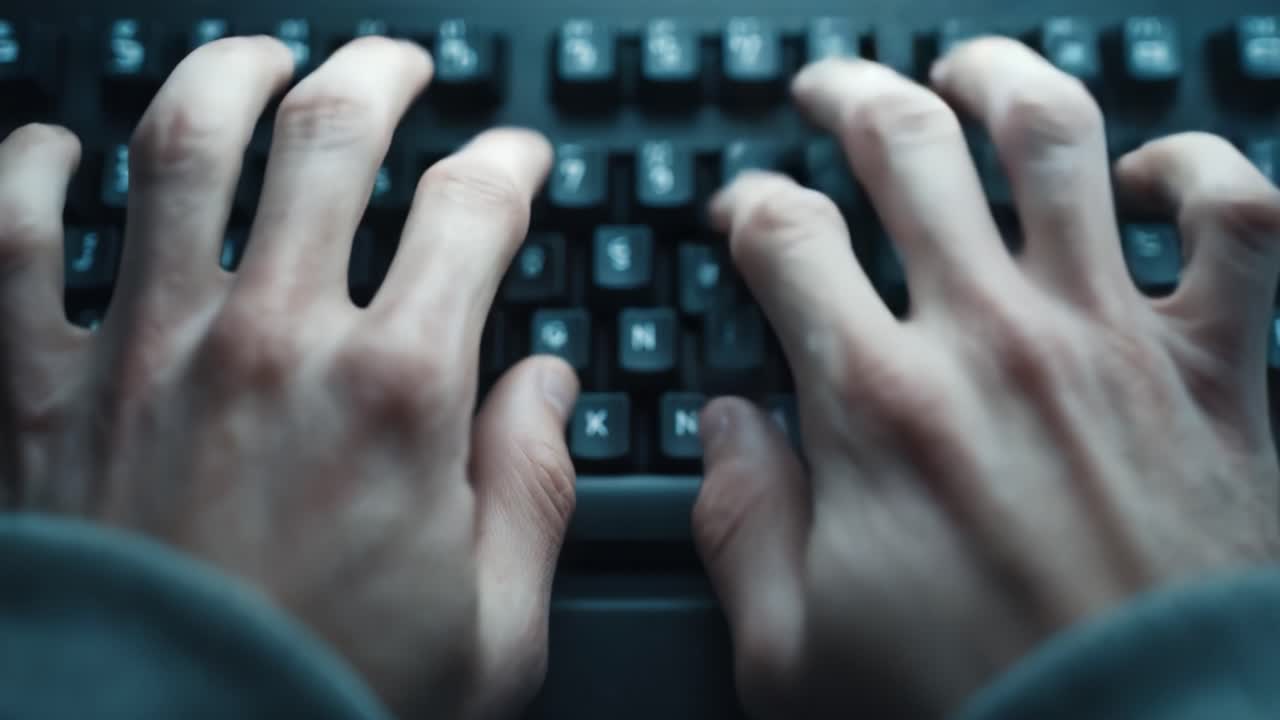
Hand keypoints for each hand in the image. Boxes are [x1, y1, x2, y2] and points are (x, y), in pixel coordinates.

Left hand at [0, 37, 576, 718]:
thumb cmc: (327, 703)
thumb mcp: (493, 627)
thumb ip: (535, 488)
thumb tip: (546, 387)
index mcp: (396, 393)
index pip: (472, 212)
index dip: (505, 163)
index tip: (514, 160)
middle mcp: (272, 342)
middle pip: (331, 136)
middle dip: (377, 74)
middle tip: (398, 64)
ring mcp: (148, 352)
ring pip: (182, 148)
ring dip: (226, 76)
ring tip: (257, 57)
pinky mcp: (40, 393)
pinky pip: (13, 243)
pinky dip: (25, 176)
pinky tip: (52, 149)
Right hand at [695, 39, 1279, 716]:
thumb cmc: (973, 704)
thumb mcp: (792, 651)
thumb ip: (740, 524)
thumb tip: (727, 428)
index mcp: (879, 401)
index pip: (784, 236)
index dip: (748, 203)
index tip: (743, 211)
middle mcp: (991, 337)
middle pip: (904, 145)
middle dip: (851, 95)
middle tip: (828, 89)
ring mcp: (1110, 335)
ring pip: (1054, 137)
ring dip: (1000, 78)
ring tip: (967, 68)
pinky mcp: (1219, 364)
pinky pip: (1233, 219)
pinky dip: (1202, 172)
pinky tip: (1154, 173)